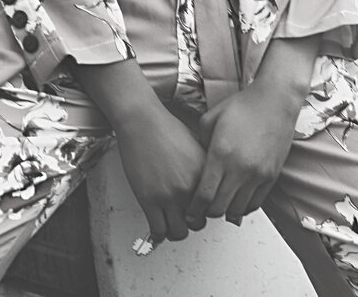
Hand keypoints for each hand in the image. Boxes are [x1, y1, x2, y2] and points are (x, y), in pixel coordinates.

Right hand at [116, 103, 208, 246]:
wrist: (143, 122)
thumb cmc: (167, 129)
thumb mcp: (198, 148)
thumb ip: (206, 170)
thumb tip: (211, 187)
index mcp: (205, 175)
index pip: (214, 207)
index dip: (207, 211)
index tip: (201, 211)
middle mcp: (191, 188)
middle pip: (199, 223)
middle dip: (193, 222)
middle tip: (186, 217)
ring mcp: (170, 196)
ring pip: (180, 232)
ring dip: (176, 231)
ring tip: (172, 224)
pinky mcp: (149, 200)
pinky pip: (158, 230)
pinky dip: (158, 234)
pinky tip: (158, 227)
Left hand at [185, 82, 302, 226]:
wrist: (276, 99)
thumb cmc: (244, 106)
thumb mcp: (211, 119)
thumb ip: (200, 144)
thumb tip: (198, 165)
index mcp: (220, 154)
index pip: (203, 196)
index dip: (193, 209)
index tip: (189, 212)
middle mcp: (240, 168)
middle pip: (218, 209)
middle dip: (206, 213)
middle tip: (201, 210)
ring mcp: (258, 174)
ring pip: (237, 211)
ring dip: (226, 212)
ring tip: (220, 205)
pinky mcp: (272, 176)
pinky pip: (255, 204)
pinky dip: (244, 207)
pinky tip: (237, 200)